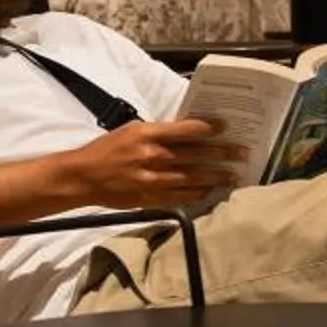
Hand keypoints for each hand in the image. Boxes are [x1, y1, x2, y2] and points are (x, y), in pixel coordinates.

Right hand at [65, 117, 247, 207]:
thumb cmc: (107, 149)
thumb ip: (158, 132)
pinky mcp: (149, 198)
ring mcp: (152, 180)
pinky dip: (197, 193)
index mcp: (147, 135)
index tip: (226, 127)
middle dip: (222, 154)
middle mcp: (152, 157)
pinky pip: (180, 197)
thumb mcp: (132, 130)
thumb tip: (186, 131)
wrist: (83, 177)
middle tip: (242, 153)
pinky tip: (210, 191)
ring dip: (215, 177)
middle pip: (195, 155)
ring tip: (234, 175)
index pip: (186, 130)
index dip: (209, 128)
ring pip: (192, 178)